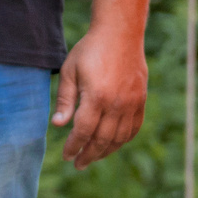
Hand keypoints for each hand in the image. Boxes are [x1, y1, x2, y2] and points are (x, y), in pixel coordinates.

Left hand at [52, 22, 146, 167]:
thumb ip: (65, 100)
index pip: (83, 131)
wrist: (120, 33)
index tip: (66, 156)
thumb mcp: (70, 71)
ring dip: (105, 151)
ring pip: (119, 138)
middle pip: (101, 140)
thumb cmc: (90, 50)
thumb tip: (58, 125)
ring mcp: (131, 103)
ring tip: (93, 157)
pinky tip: (113, 144)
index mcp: (96, 97)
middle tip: (78, 164)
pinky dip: (123, 140)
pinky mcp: (140, 100)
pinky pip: (134, 128)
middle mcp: (116, 104)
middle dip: (88, 155)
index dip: (73, 146)